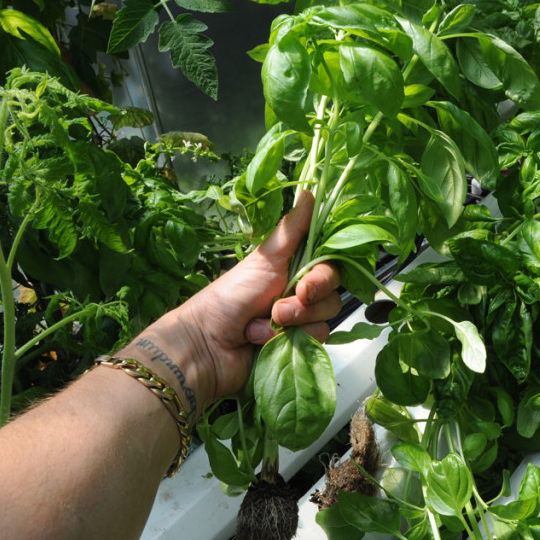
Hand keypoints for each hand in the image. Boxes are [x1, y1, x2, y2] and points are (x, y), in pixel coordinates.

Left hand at [129, 191, 341, 412]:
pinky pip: (316, 342)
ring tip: (264, 326)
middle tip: (277, 309)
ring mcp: (300, 322)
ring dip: (294, 324)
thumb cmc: (230, 297)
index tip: (306, 285)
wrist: (207, 345)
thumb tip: (310, 191)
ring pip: (325, 320)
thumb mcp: (264, 259)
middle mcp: (300, 294)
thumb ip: (292, 229)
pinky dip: (291, 342)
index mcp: (294, 269)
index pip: (331, 267)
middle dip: (305, 303)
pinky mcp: (298, 348)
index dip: (324, 277)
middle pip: (332, 294)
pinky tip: (264, 342)